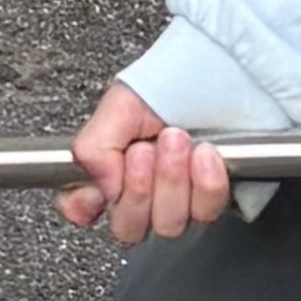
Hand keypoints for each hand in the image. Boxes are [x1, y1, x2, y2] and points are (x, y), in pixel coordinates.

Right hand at [65, 79, 234, 244]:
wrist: (219, 72)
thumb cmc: (171, 86)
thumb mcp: (120, 105)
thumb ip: (94, 147)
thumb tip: (99, 187)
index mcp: (108, 170)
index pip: (80, 207)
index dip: (83, 206)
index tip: (95, 190)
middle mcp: (141, 193)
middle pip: (127, 227)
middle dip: (139, 189)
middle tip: (145, 149)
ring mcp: (178, 202)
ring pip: (167, 225)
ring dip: (171, 181)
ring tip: (177, 140)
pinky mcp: (210, 202)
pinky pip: (205, 212)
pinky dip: (205, 184)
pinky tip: (204, 155)